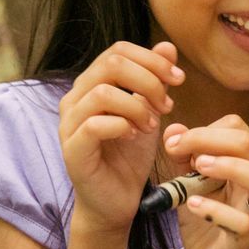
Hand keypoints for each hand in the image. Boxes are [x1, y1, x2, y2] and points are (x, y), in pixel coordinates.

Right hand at [57, 41, 183, 236]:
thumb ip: (155, 80)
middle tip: (167, 104)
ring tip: (151, 124)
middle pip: (111, 63)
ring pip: (103, 91)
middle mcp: (75, 99)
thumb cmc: (129, 157)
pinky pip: (94, 125)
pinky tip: (134, 136)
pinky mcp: (72, 150)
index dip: (152, 59)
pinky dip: (121, 125)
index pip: (118, 50)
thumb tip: (168, 46)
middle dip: (148, 79)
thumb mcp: (149, 112)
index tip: (179, 79)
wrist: (116, 202)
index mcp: (91, 84)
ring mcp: (69, 124)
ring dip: (136, 105)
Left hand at [163, 114, 248, 248]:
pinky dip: (216, 210)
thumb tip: (173, 129)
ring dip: (229, 167)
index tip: (175, 144)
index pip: (238, 129)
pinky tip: (193, 205)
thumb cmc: (207, 228)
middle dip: (209, 138)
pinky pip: (243, 222)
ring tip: (198, 167)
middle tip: (177, 149)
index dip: (205, 129)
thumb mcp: (191, 188)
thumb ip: (184, 160)